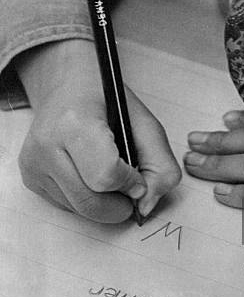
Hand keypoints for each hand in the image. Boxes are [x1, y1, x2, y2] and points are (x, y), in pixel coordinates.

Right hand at [15, 40, 180, 222]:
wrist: (68, 86)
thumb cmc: (107, 102)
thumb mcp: (145, 123)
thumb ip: (160, 165)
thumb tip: (146, 205)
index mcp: (75, 123)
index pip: (105, 175)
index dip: (130, 184)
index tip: (139, 177)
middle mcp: (47, 144)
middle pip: (90, 202)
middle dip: (119, 205)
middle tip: (132, 191)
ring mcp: (34, 163)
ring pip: (79, 210)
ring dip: (105, 204)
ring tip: (113, 178)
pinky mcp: (30, 178)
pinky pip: (67, 207)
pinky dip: (88, 200)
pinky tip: (91, 175)